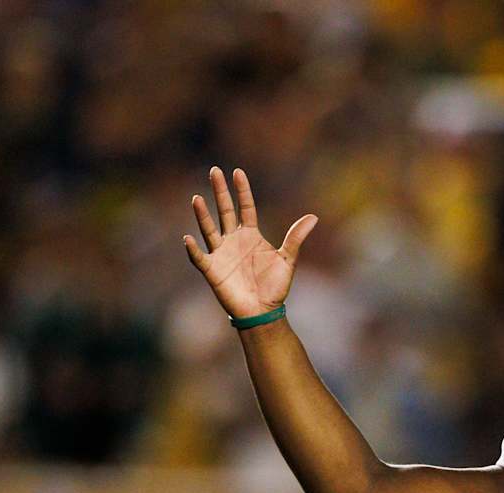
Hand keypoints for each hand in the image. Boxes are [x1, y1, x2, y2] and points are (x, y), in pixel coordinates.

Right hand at [182, 166, 317, 320]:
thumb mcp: (287, 260)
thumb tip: (314, 217)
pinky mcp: (212, 270)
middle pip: (225, 211)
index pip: (245, 207)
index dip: (242, 190)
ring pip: (209, 229)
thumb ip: (296, 238)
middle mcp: (233, 240)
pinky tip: (189, 238)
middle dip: (220, 192)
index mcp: (251, 235)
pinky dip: (193, 249)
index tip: (237, 172)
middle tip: (214, 171)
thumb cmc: (275, 287)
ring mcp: (221, 254)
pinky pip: (200, 257)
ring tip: (197, 198)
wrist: (263, 311)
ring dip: (203, 215)